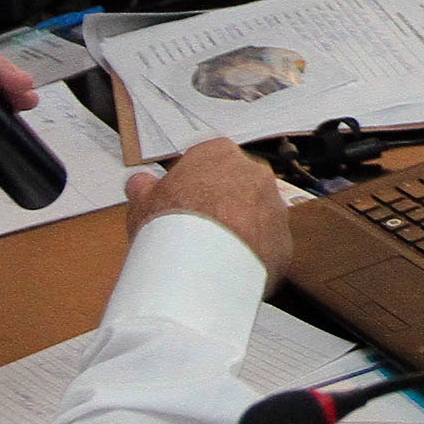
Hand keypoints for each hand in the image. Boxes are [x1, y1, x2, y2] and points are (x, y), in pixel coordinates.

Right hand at [127, 139, 294, 285]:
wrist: (201, 266)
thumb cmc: (170, 227)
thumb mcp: (143, 202)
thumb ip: (143, 187)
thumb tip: (139, 183)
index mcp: (219, 154)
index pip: (209, 159)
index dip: (194, 181)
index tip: (183, 199)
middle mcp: (254, 174)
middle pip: (237, 186)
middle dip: (221, 203)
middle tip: (198, 228)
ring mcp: (273, 207)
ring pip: (256, 215)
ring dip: (240, 229)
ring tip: (213, 252)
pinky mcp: (284, 241)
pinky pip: (267, 246)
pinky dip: (252, 255)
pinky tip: (230, 269)